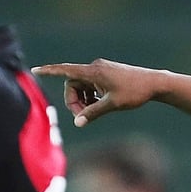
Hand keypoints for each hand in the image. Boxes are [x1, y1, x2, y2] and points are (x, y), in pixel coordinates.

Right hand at [33, 59, 165, 126]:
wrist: (154, 83)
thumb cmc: (135, 92)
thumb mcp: (112, 105)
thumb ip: (93, 113)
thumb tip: (77, 123)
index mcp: (94, 71)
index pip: (66, 70)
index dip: (50, 71)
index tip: (36, 70)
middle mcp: (95, 67)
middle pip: (73, 84)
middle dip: (75, 101)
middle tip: (83, 117)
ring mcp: (101, 70)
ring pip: (82, 86)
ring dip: (83, 100)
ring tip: (95, 112)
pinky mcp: (106, 74)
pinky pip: (91, 86)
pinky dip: (91, 96)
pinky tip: (101, 105)